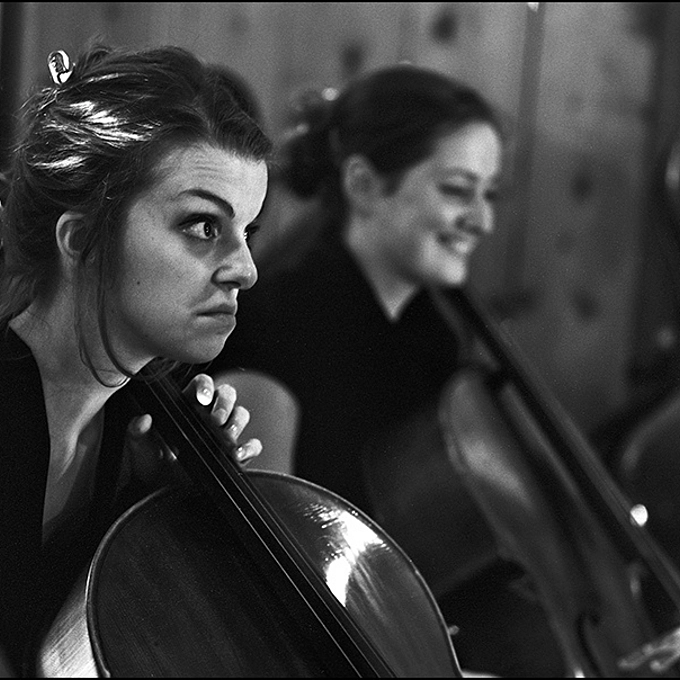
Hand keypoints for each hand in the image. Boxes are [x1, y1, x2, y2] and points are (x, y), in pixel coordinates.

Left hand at [124, 373, 261, 484]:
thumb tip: (143, 419)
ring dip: (237, 422)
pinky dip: (249, 447)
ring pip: (241, 414)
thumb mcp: (139, 447)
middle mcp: (208, 415)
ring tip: (226, 437)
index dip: (206, 385)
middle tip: (216, 419)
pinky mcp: (234, 453)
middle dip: (225, 403)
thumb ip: (137, 432)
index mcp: (187, 405)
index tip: (202, 398)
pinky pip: (252, 445)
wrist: (160, 491)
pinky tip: (237, 455)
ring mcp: (223, 433)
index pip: (202, 383)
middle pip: (227, 394)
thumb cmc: (151, 464)